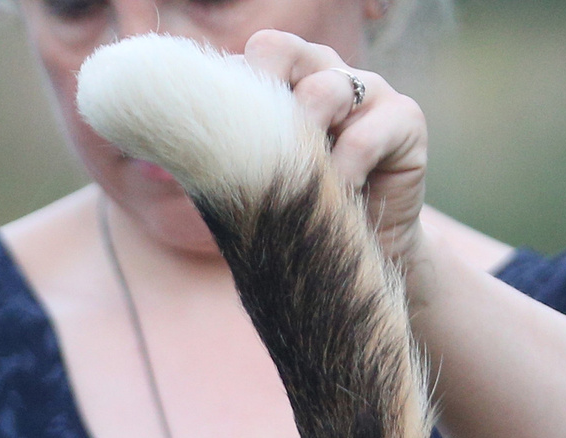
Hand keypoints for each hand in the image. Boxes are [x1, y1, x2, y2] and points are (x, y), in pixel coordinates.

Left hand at [242, 30, 428, 273]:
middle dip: (265, 104)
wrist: (354, 260)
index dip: (241, 83)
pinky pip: (365, 136)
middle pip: (286, 51)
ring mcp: (372, 90)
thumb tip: (159, 132)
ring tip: (300, 185)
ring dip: (302, 143)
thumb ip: (229, 147)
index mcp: (293, 79)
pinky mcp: (406, 120)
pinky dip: (343, 172)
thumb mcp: (256, 180)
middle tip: (262, 156)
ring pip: (326, 89)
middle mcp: (330, 73)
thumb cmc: (296, 215)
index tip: (228, 133)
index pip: (263, 49)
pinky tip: (336, 197)